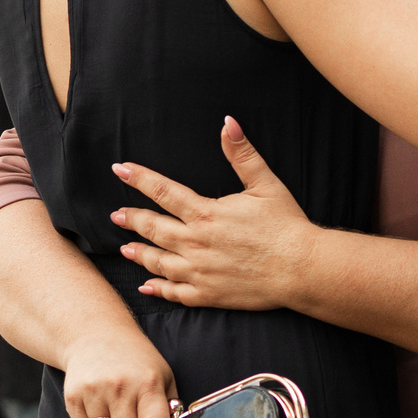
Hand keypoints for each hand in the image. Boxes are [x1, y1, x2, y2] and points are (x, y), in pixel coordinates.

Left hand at [110, 117, 316, 311]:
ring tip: (125, 249)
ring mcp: (200, 271)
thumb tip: (228, 122)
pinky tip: (146, 286)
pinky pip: (175, 293)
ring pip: (159, 262)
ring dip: (139, 254)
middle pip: (153, 228)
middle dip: (132, 219)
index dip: (139, 178)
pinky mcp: (208, 294)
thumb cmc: (285, 225)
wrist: (301, 269)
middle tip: (116, 215)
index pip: (162, 191)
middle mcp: (196, 243)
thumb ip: (242, 153)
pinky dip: (158, 289)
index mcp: (206, 213)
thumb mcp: (265, 184)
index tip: (120, 169)